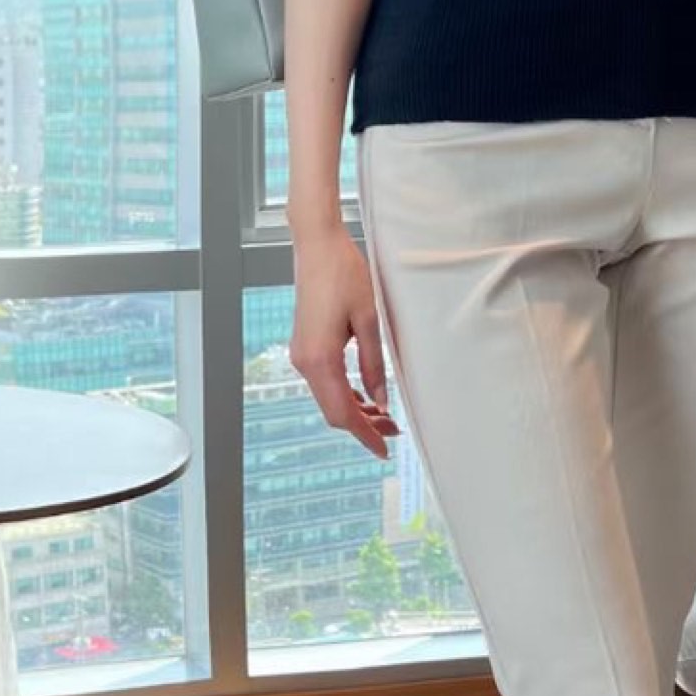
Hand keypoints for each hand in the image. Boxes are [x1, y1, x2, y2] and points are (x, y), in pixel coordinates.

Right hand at [290, 225, 400, 457]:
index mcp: (320, 359)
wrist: (317, 245)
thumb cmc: (345, 274)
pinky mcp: (305, 346)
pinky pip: (324, 382)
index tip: (384, 450)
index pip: (343, 412)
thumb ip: (374, 365)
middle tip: (394, 432)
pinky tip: (366, 396)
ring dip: (355, 411)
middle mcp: (305, 361)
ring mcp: (301, 354)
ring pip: (328, 398)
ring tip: (385, 417)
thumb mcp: (369, 321)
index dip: (364, 435)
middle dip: (363, 426)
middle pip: (333, 410)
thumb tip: (382, 402)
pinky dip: (345, 394)